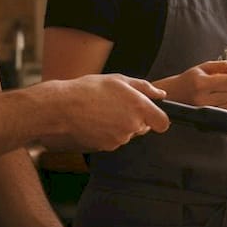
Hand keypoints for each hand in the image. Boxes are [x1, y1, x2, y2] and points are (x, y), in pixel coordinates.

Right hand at [36, 74, 169, 151]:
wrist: (63, 108)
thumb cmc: (90, 89)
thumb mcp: (119, 80)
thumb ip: (145, 88)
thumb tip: (161, 95)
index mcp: (139, 108)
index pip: (163, 123)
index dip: (158, 118)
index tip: (150, 113)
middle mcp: (132, 126)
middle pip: (144, 128)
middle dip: (135, 119)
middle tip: (117, 106)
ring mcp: (120, 138)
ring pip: (128, 134)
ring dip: (121, 125)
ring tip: (103, 111)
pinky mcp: (108, 147)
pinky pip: (115, 140)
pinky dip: (109, 132)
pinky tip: (97, 121)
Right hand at [158, 60, 226, 109]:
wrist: (175, 94)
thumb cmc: (189, 80)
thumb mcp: (204, 67)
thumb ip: (224, 66)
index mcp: (202, 83)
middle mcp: (203, 98)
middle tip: (223, 84)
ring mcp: (205, 110)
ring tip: (220, 93)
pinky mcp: (208, 118)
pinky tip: (220, 101)